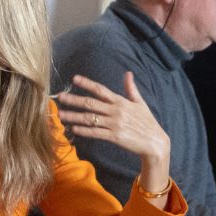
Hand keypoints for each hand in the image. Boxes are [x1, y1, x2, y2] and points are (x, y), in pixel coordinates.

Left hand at [57, 72, 170, 197]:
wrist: (155, 142)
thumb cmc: (147, 122)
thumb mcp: (141, 103)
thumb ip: (131, 89)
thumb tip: (128, 73)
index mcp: (121, 102)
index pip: (101, 90)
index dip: (87, 83)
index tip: (74, 79)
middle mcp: (116, 111)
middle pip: (91, 103)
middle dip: (74, 100)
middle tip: (59, 97)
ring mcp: (114, 124)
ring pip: (90, 119)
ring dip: (73, 116)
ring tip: (60, 114)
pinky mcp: (114, 137)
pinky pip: (96, 133)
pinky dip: (84, 131)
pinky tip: (73, 129)